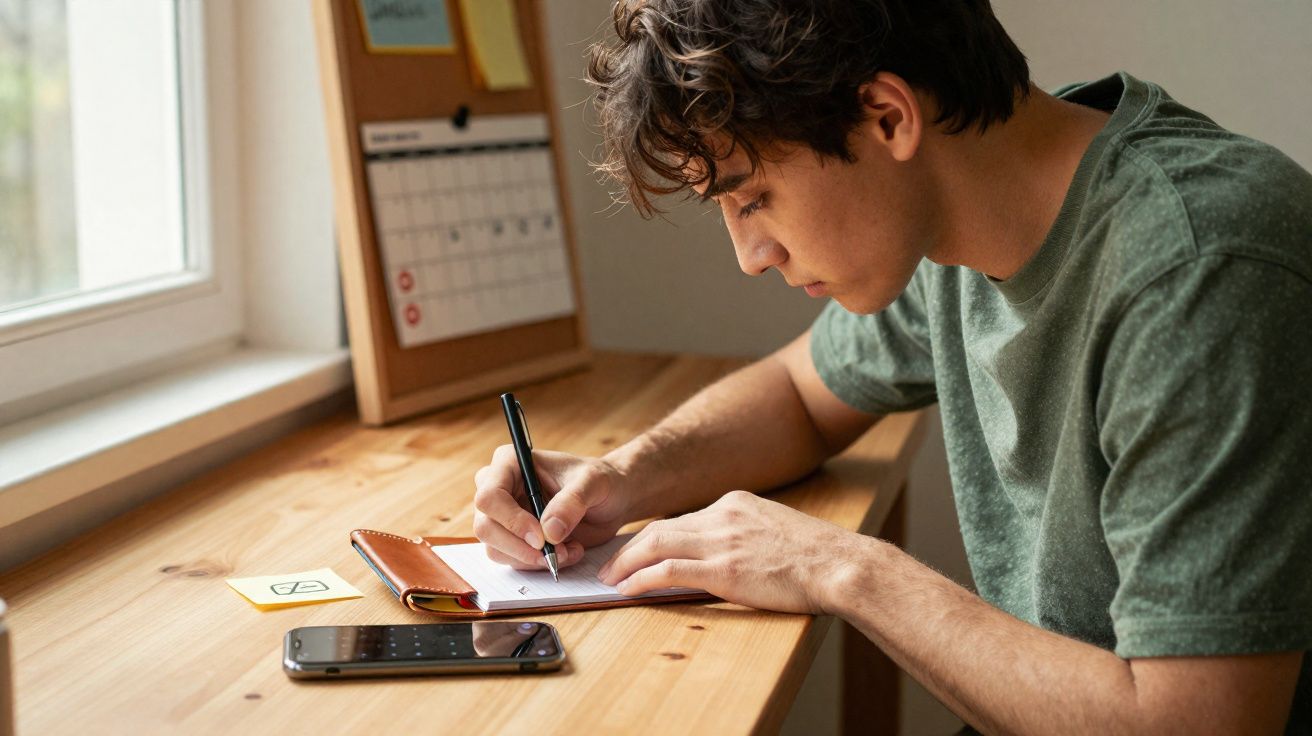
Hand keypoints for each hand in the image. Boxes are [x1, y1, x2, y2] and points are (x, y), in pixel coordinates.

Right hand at [473, 445, 629, 569]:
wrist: (610, 500)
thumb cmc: (600, 481)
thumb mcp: (593, 483)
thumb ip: (572, 502)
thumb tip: (549, 532)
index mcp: (510, 463)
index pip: (489, 496)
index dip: (511, 521)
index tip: (541, 538)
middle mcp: (500, 488)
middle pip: (485, 527)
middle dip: (520, 547)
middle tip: (554, 554)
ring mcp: (503, 516)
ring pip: (496, 548)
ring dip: (532, 559)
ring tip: (568, 550)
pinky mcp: (513, 538)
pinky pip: (512, 560)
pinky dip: (538, 564)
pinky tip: (566, 552)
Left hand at [597, 490, 867, 614]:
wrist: (840, 564)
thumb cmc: (819, 558)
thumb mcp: (777, 531)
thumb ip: (748, 535)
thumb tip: (731, 555)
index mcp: (736, 503)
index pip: (683, 520)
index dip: (655, 537)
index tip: (637, 549)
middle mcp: (723, 515)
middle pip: (660, 528)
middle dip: (629, 548)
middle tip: (609, 564)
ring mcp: (722, 541)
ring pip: (656, 544)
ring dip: (625, 563)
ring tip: (609, 579)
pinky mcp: (723, 570)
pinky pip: (668, 570)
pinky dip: (641, 579)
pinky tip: (628, 591)